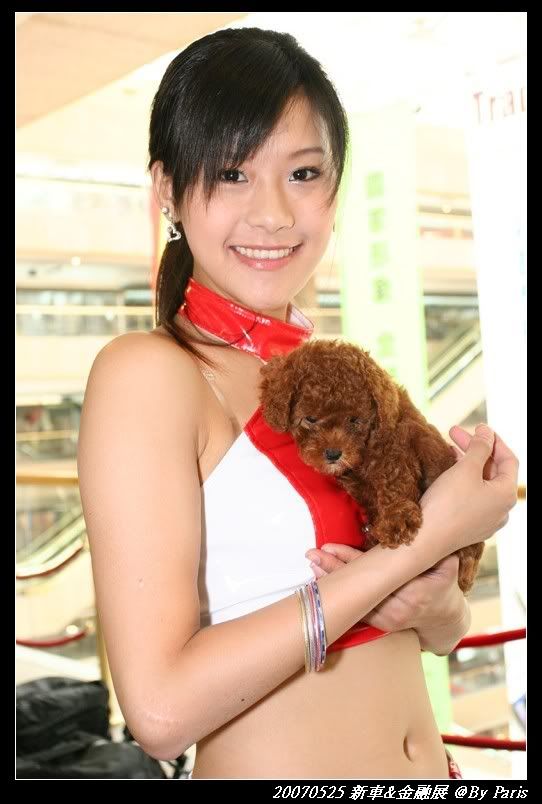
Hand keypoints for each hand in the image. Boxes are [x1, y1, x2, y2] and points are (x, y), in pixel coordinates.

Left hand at [305, 545, 469, 653]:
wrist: (446, 618)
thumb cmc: (444, 585)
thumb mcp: (448, 566)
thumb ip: (438, 551)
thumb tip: (427, 527)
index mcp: (412, 593)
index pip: (374, 572)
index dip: (350, 559)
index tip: (330, 548)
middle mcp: (395, 611)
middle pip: (359, 587)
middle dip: (333, 570)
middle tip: (312, 555)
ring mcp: (386, 621)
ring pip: (354, 601)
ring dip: (331, 584)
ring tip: (312, 566)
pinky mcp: (379, 625)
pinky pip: (355, 610)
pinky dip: (339, 597)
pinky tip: (321, 585)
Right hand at [420, 424, 518, 555]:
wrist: (425, 539)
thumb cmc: (448, 503)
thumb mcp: (466, 469)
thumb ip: (479, 448)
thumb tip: (487, 433)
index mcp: (506, 494)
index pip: (509, 460)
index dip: (494, 440)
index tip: (478, 427)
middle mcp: (502, 510)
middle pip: (494, 471)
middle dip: (476, 450)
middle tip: (454, 432)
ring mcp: (487, 520)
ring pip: (482, 484)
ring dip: (468, 463)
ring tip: (449, 448)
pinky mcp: (471, 527)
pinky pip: (473, 497)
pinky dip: (464, 480)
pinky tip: (449, 471)